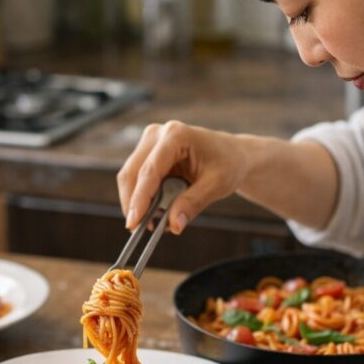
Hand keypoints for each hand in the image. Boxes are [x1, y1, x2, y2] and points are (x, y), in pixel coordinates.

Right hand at [117, 121, 248, 233]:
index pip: (150, 170)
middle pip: (132, 173)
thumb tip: (174, 225)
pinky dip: (143, 198)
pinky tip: (157, 212)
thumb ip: (193, 203)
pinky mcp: (148, 154)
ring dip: (138, 202)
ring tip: (155, 223)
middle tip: (141, 230)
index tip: (133, 222)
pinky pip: (137, 180)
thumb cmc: (229, 163)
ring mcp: (150, 143)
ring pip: (130, 178)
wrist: (233, 154)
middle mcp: (158, 134)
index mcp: (176, 135)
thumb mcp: (217, 185)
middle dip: (134, 203)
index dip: (139, 198)